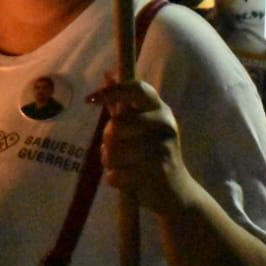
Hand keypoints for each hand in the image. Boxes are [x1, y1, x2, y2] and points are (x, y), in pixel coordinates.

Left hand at [87, 77, 202, 219]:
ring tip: (125, 165)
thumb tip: (108, 73)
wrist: (176, 192)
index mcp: (160, 110)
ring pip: (113, 152)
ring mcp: (163, 149)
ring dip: (110, 162)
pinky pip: (116, 175)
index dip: (111, 91)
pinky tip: (129, 180)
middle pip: (117, 125)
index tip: (89, 100)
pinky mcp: (157, 173)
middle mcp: (165, 126)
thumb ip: (123, 103)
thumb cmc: (151, 155)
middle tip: (116, 149)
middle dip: (108, 140)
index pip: (136, 89)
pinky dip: (115, 179)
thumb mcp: (141, 126)